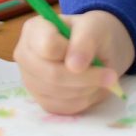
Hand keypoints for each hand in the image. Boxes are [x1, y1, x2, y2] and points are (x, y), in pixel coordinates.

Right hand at [13, 10, 133, 114]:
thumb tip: (74, 66)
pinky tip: (91, 88)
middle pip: (51, 75)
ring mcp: (31, 80)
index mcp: (34, 30)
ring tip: (101, 79)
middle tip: (110, 75)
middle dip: (86, 77)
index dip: (72, 53)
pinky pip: (62, 108)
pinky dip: (83, 101)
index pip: (48, 46)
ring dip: (87, 89)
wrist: (98, 50)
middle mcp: (25, 56)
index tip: (93, 56)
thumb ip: (84, 41)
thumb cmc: (93, 33)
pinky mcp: (42, 100)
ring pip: (58, 94)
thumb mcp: (94, 28)